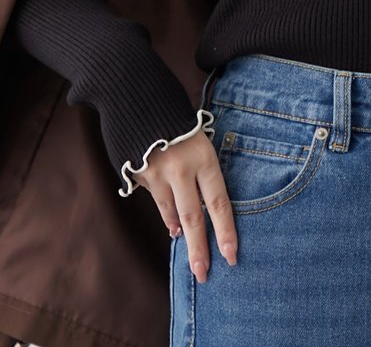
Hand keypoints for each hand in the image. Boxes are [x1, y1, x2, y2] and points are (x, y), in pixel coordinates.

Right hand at [132, 131, 237, 283]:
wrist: (138, 97)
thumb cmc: (177, 118)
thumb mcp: (199, 140)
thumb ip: (202, 172)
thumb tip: (201, 206)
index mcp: (204, 158)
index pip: (219, 203)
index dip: (226, 232)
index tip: (232, 256)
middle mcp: (182, 169)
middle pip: (194, 217)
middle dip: (200, 249)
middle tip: (204, 273)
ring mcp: (157, 173)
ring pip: (171, 212)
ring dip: (181, 231)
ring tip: (187, 246)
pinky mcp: (139, 175)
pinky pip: (155, 199)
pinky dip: (164, 213)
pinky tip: (171, 223)